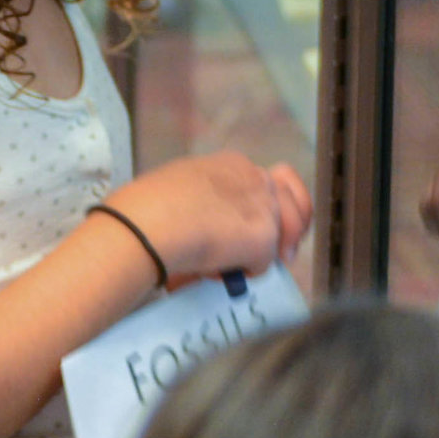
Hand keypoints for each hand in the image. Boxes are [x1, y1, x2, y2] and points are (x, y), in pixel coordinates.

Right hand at [103, 151, 312, 285]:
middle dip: (286, 230)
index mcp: (232, 164)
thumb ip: (202, 199)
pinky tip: (217, 269)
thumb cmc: (144, 208)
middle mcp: (254, 179)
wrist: (145, 225)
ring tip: (237, 264)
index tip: (248, 227)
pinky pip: (264, 264)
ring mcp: (263, 207)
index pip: (265, 183)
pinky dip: (244, 273)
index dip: (262, 209)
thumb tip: (199, 223)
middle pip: (293, 203)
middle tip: (276, 254)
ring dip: (266, 253)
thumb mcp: (178, 188)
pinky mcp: (264, 237)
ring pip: (287, 235)